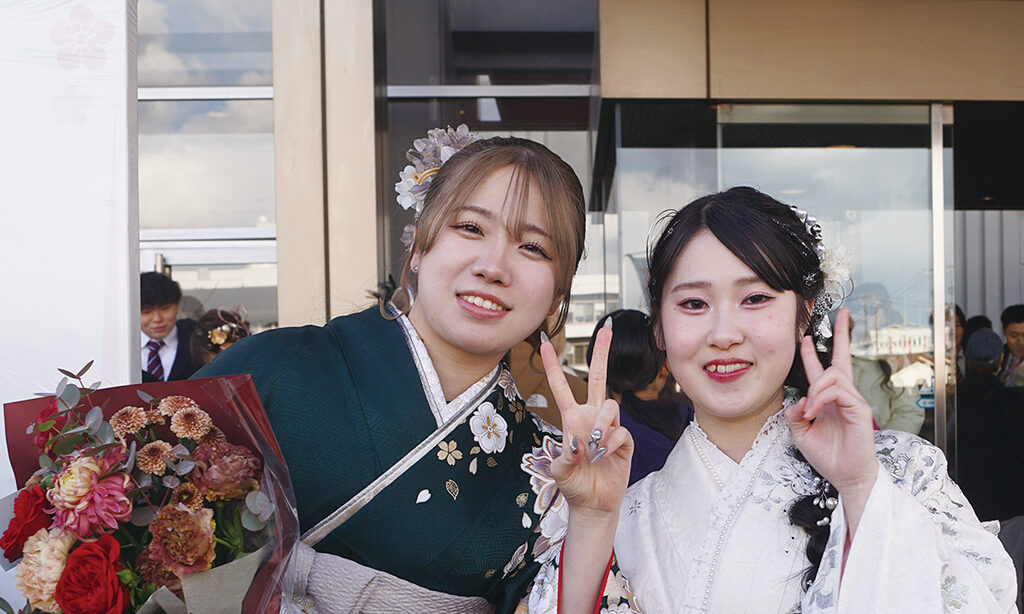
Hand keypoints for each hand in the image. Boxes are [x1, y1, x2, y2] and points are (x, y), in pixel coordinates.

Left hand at [539, 324, 632, 514]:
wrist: (592, 505)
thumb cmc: (572, 485)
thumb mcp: (558, 470)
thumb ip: (566, 456)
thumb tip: (580, 441)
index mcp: (572, 419)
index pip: (561, 386)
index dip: (552, 365)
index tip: (544, 341)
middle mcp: (591, 417)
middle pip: (597, 377)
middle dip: (601, 352)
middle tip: (606, 327)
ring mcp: (609, 427)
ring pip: (610, 406)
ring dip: (601, 424)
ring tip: (594, 447)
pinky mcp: (625, 441)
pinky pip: (620, 431)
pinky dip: (609, 443)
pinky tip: (603, 456)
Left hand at [785, 308, 877, 499]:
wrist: (846, 475)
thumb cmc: (828, 455)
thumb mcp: (801, 433)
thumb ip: (794, 415)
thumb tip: (796, 399)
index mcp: (828, 399)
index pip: (822, 369)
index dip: (812, 352)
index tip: (805, 334)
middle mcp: (842, 395)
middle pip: (841, 359)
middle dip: (841, 335)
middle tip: (842, 314)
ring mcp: (853, 400)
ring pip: (833, 375)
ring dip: (815, 390)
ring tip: (808, 411)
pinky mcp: (859, 409)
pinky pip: (838, 391)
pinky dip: (821, 399)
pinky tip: (814, 412)